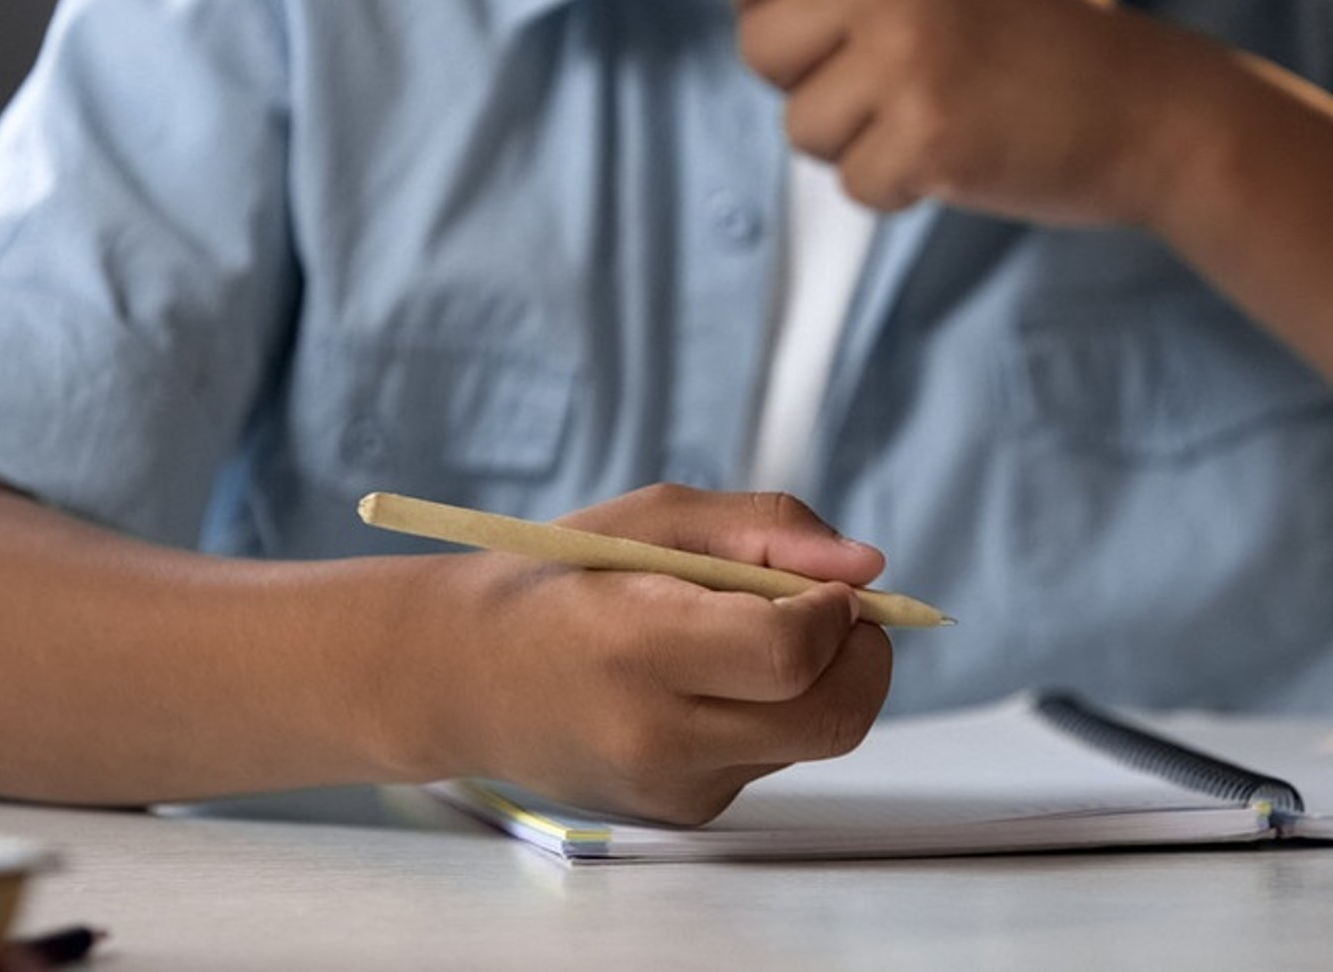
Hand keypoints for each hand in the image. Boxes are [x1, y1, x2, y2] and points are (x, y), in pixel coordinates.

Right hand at [407, 485, 893, 824]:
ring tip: (747, 639)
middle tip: (838, 616)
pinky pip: (773, 759)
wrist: (466, 675)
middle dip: (862, 659)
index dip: (834, 614)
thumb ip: (766, 529)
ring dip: (815, 684)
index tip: (826, 587)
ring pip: (812, 739)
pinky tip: (709, 684)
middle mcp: (657, 734)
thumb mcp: (653, 519)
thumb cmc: (560, 580)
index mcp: (639, 646)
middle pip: (830, 719)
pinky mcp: (686, 813)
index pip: (789, 653)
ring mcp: (673, 787)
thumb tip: (866, 568)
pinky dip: (772, 714)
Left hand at [730, 0, 1205, 226]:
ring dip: (855, 145)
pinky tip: (957, 159)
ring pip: (801, 127)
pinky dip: (898, 190)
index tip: (833, 42)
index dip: (778, 14)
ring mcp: (907, 56)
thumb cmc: (1042, 48)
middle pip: (758, 48)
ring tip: (932, 122)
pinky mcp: (928, 137)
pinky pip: (854, 186)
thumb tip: (757, 16)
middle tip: (888, 94)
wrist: (1149, 109)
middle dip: (809, 87)